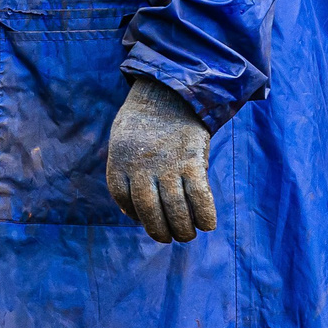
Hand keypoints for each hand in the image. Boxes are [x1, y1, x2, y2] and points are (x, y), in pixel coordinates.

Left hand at [106, 74, 216, 242]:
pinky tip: (207, 224)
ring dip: (183, 229)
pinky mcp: (191, 160)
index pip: (121, 197)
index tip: (143, 218)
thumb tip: (128, 212)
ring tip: (188, 234)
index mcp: (120, 159)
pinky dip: (204, 214)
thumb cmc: (144, 119)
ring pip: (175, 209)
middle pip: (149, 210)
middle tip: (171, 237)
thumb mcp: (122, 138)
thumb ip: (123, 171)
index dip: (133, 213)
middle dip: (161, 231)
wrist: (170, 90)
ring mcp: (167, 164)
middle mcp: (141, 165)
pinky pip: (199, 196)